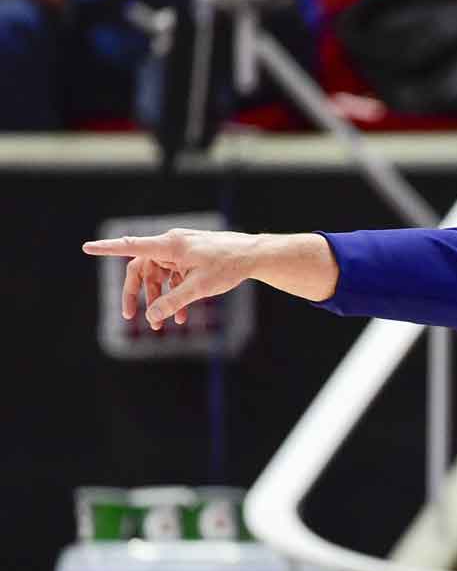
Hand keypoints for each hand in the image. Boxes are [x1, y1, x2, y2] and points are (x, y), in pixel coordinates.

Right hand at [83, 229, 258, 329]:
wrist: (254, 255)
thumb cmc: (228, 267)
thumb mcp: (199, 289)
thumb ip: (172, 303)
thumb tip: (151, 318)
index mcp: (170, 245)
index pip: (133, 247)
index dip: (109, 248)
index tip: (87, 247)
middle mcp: (172, 244)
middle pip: (143, 268)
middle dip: (137, 294)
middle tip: (130, 316)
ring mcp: (181, 250)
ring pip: (159, 275)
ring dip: (159, 299)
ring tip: (164, 325)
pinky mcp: (190, 257)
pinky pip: (174, 276)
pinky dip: (174, 294)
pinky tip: (181, 317)